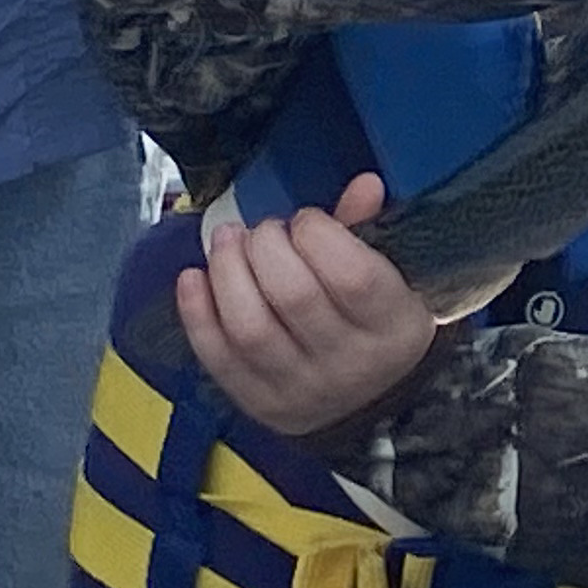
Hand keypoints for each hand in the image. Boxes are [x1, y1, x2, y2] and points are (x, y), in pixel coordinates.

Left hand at [178, 173, 441, 438]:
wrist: (369, 398)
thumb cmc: (376, 320)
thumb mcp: (389, 275)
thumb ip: (368, 229)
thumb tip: (364, 184)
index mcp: (393, 325)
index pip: (352, 276)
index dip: (319, 233)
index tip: (307, 221)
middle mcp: (350, 365)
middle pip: (293, 295)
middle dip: (266, 244)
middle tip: (265, 231)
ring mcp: (302, 390)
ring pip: (249, 327)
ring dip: (227, 270)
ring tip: (227, 240)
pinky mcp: (259, 403)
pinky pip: (217, 357)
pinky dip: (196, 312)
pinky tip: (195, 277)